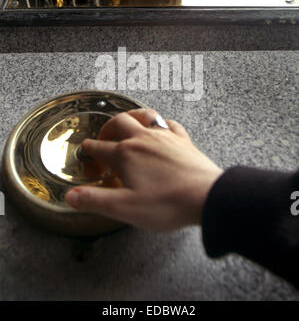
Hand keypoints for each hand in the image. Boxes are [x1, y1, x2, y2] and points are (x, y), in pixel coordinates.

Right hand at [65, 109, 222, 231]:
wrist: (206, 196)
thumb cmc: (168, 203)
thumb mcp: (124, 208)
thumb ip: (95, 200)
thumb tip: (71, 195)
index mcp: (126, 154)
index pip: (100, 147)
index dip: (90, 149)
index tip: (86, 149)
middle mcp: (144, 139)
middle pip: (120, 123)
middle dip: (108, 127)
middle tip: (104, 135)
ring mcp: (165, 137)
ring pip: (145, 116)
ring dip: (133, 116)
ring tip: (128, 121)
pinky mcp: (183, 140)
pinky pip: (170, 124)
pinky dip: (162, 124)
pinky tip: (162, 127)